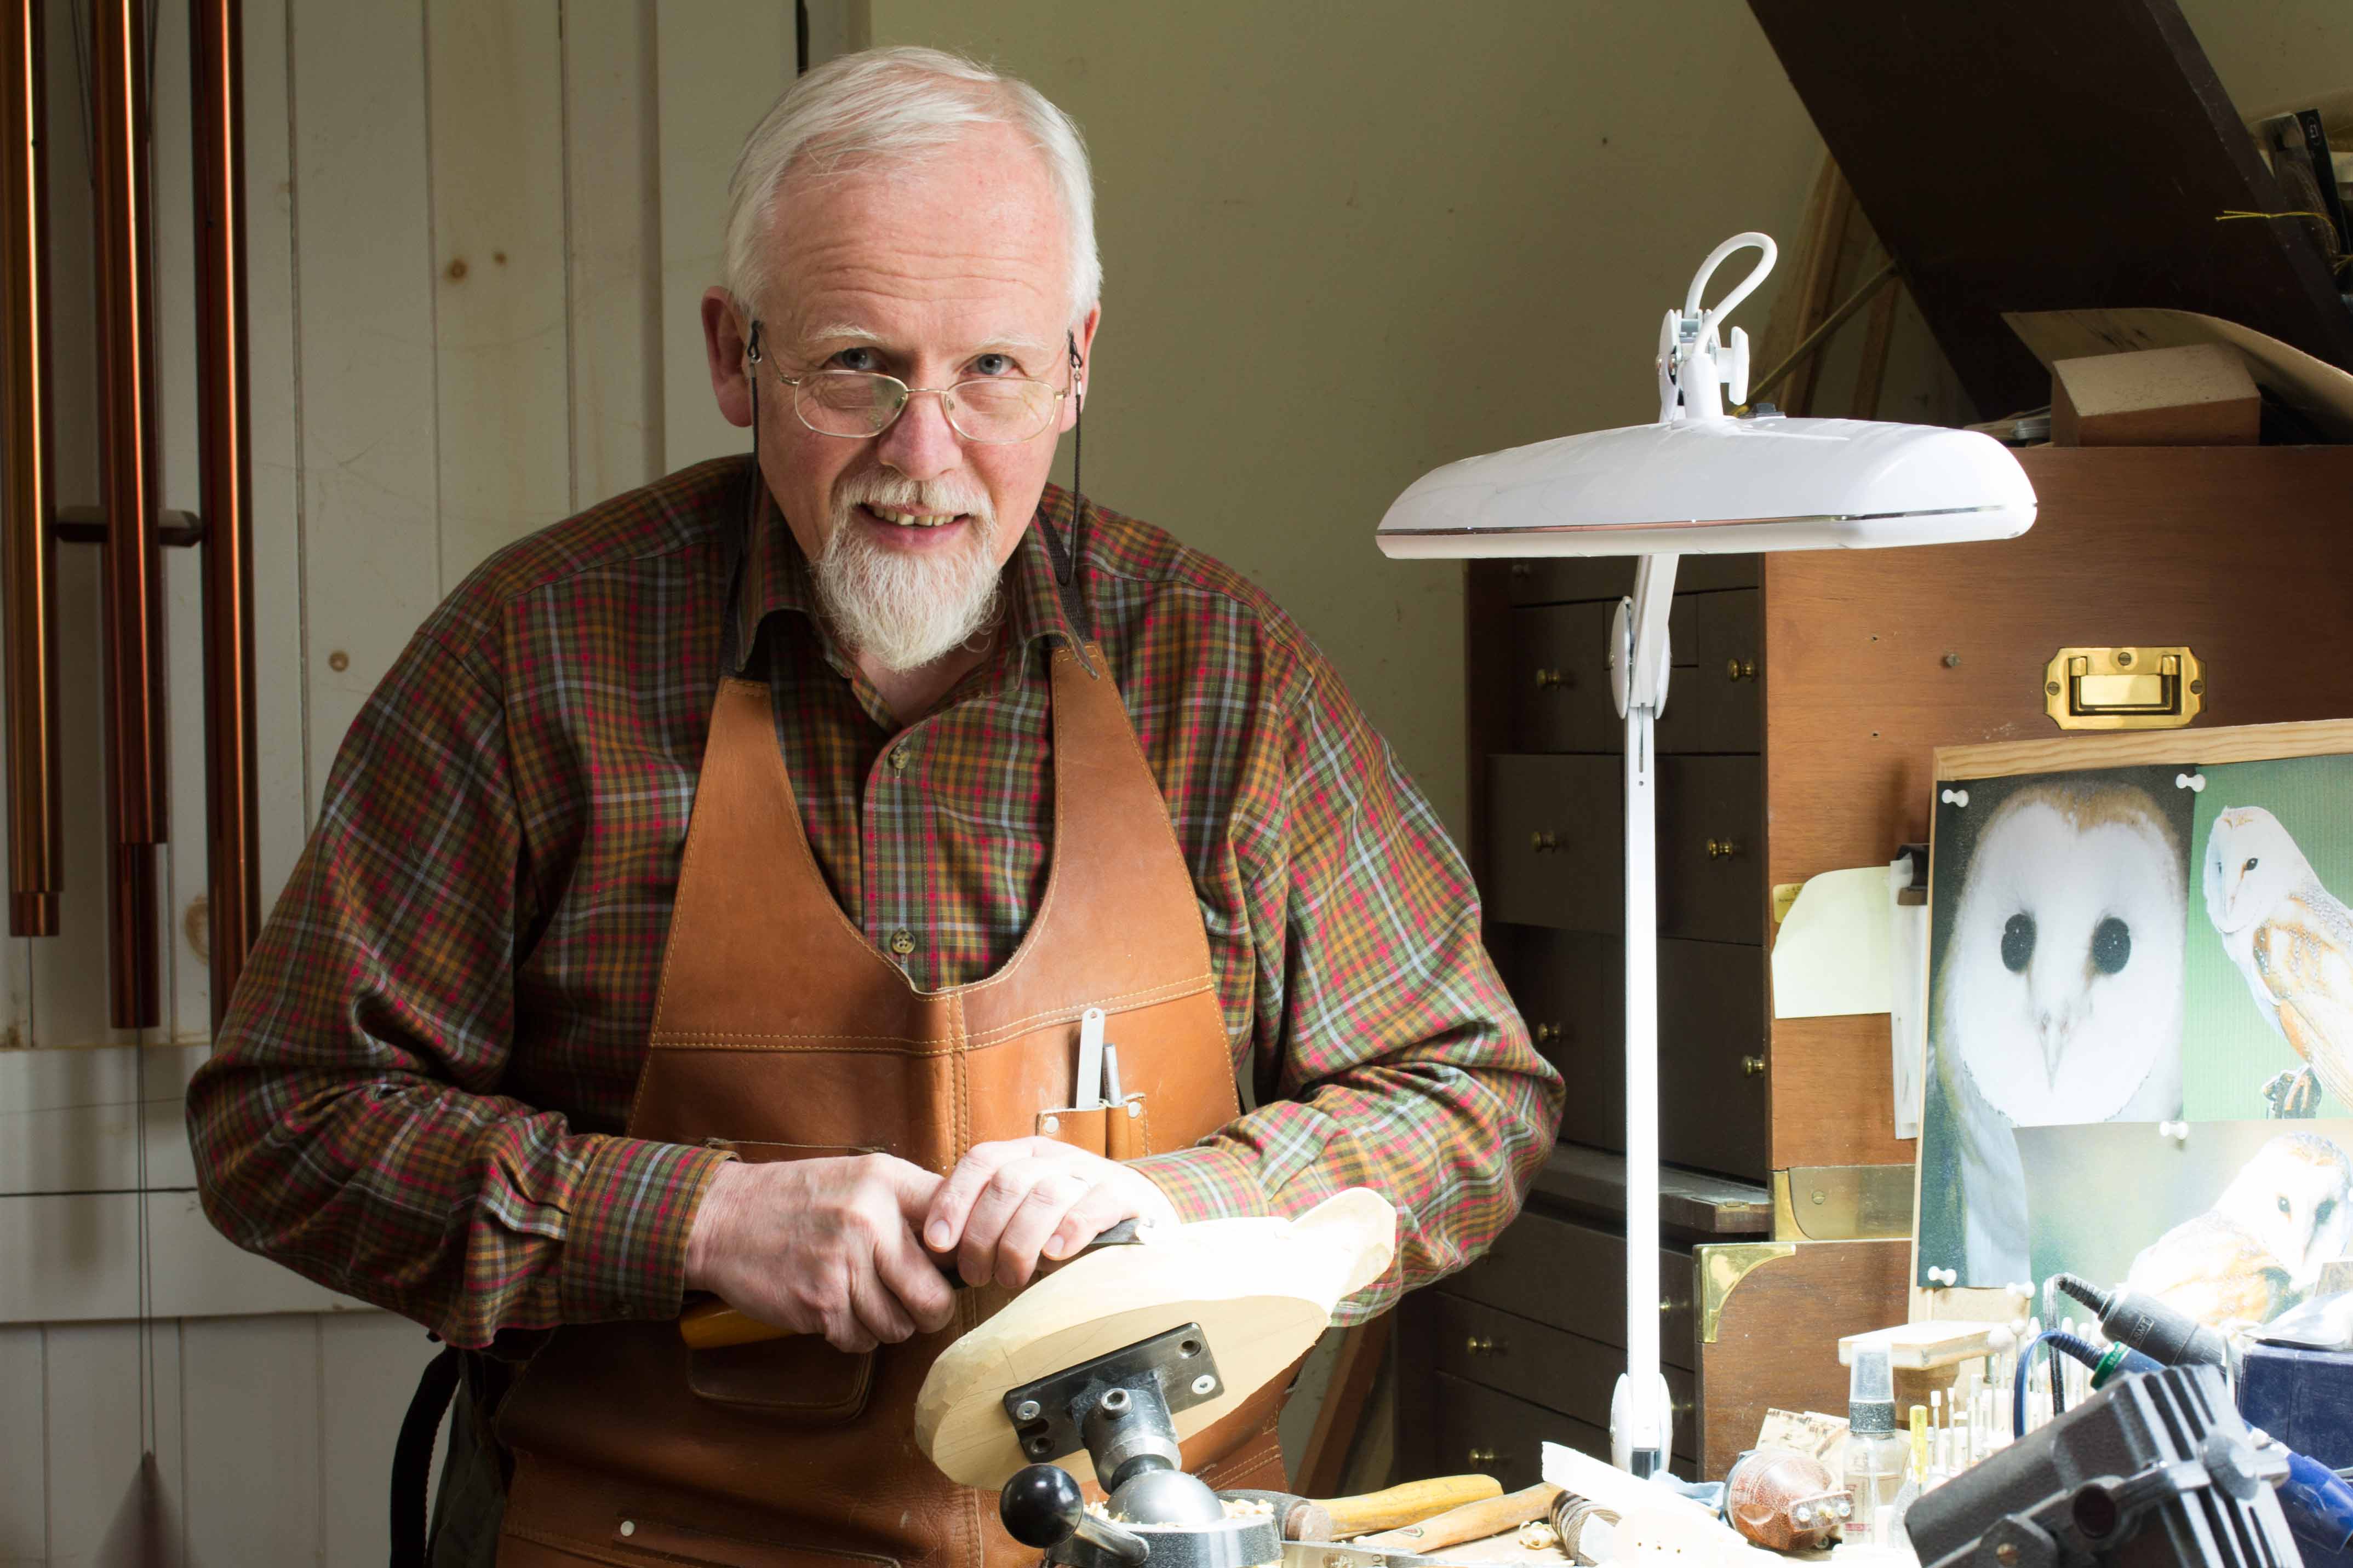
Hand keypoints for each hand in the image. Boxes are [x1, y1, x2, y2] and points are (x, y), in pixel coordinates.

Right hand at [683, 1153, 955, 1352]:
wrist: (723, 1219)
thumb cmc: (800, 1199)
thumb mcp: (860, 1176)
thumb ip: (912, 1201)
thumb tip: (965, 1241)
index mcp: (886, 1182)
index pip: (955, 1223)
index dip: (965, 1254)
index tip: (957, 1267)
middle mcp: (868, 1222)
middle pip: (935, 1297)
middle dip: (932, 1311)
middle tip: (922, 1305)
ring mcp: (842, 1266)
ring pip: (898, 1326)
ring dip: (889, 1324)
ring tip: (868, 1299)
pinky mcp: (817, 1304)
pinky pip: (861, 1340)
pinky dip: (856, 1334)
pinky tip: (839, 1308)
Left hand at [923, 1138, 1179, 1289]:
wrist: (1144, 1219)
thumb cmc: (1071, 1225)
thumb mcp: (1025, 1214)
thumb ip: (990, 1220)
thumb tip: (938, 1248)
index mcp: (1026, 1154)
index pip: (981, 1161)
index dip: (954, 1200)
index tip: (938, 1242)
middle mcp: (1056, 1157)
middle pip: (1007, 1183)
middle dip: (983, 1235)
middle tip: (978, 1276)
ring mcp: (1091, 1173)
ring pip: (1043, 1196)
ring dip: (1019, 1243)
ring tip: (1012, 1278)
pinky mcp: (1123, 1196)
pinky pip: (1092, 1206)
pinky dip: (1069, 1231)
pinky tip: (1055, 1256)